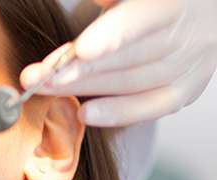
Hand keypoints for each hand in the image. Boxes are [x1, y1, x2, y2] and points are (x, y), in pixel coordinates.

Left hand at [20, 0, 216, 126]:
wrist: (187, 20)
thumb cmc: (146, 6)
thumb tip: (96, 0)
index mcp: (173, 4)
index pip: (141, 20)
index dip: (112, 36)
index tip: (81, 49)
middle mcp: (189, 33)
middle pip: (131, 56)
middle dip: (83, 68)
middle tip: (43, 76)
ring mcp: (192, 64)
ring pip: (136, 82)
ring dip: (88, 89)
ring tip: (49, 90)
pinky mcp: (187, 89)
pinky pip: (153, 106)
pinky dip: (119, 113)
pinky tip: (85, 114)